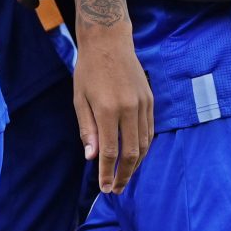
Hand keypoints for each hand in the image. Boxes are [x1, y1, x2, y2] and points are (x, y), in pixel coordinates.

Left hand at [70, 21, 151, 193]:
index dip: (108, 173)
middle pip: (131, 152)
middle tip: (116, 189)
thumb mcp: (80, 100)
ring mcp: (143, 104)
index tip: (105, 188)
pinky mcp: (150, 100)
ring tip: (125, 177)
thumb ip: (88, 130)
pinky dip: (144, 147)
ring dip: (135, 164)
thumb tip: (92, 158)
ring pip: (144, 144)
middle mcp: (129, 108)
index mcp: (108, 109)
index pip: (111, 151)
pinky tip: (135, 156)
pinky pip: (149, 131)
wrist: (109, 41)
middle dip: (124, 175)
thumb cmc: (89, 71)